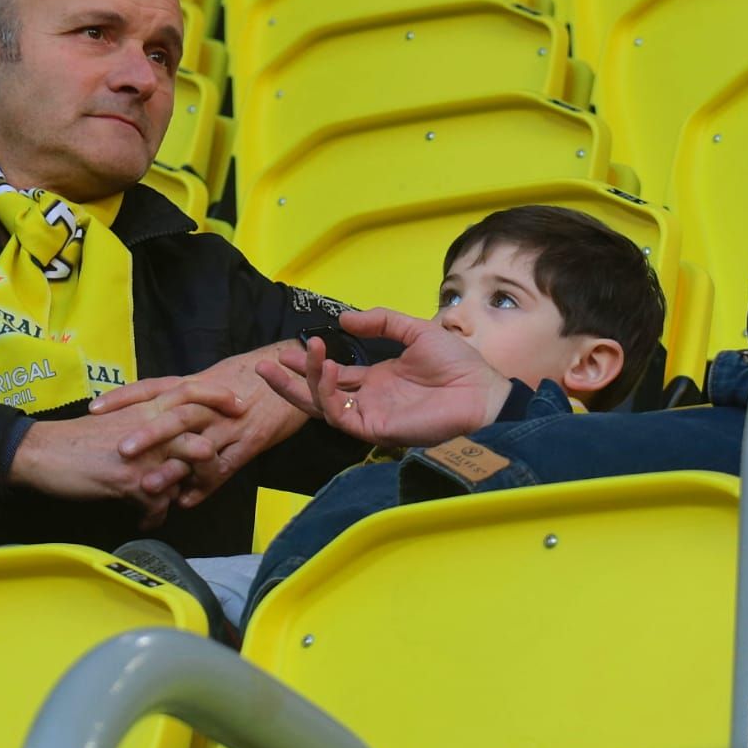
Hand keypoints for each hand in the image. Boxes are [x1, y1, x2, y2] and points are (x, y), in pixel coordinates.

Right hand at [8, 402, 203, 528]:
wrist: (43, 452)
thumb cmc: (80, 437)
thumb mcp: (119, 419)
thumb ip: (149, 423)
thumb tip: (173, 437)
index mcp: (146, 406)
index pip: (192, 390)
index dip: (219, 396)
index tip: (239, 405)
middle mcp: (150, 426)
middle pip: (200, 434)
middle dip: (215, 454)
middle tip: (217, 467)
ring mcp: (143, 454)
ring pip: (186, 471)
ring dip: (187, 489)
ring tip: (181, 500)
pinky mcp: (130, 481)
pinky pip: (157, 504)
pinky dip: (152, 516)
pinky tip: (145, 521)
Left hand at [90, 343, 310, 507]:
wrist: (296, 372)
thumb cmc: (251, 376)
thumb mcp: (215, 376)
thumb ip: (185, 391)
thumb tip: (154, 401)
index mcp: (197, 383)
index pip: (154, 387)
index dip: (124, 397)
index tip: (94, 409)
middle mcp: (210, 403)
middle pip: (176, 415)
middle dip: (148, 433)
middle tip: (121, 450)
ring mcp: (231, 424)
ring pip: (199, 444)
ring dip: (173, 467)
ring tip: (147, 486)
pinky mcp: (251, 442)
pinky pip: (225, 466)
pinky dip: (205, 485)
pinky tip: (185, 501)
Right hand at [256, 308, 513, 447]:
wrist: (482, 392)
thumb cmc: (458, 364)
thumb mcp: (415, 331)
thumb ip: (382, 322)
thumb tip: (344, 319)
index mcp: (377, 380)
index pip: (333, 375)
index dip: (310, 363)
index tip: (288, 348)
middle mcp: (368, 400)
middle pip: (318, 394)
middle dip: (289, 381)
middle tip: (264, 364)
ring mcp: (370, 415)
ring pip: (321, 406)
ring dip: (303, 382)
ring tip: (290, 358)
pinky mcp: (374, 428)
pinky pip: (339, 415)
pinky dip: (326, 392)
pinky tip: (324, 368)